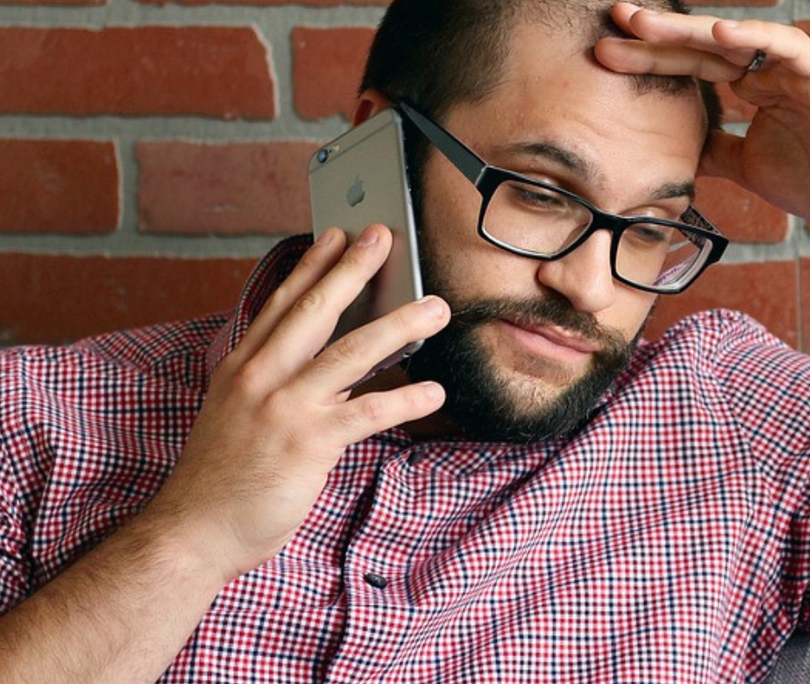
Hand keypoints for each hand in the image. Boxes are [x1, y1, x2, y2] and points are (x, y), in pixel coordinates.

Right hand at [139, 225, 448, 580]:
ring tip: (435, 306)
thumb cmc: (223, 477)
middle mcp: (260, 379)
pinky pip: (368, 414)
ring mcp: (284, 409)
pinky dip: (405, 400)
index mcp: (242, 368)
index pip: (281, 304)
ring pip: (350, 354)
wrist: (195, 531)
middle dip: (352, 270)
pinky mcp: (308, 444)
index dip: (312, 267)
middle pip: (314, 312)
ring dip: (398, 326)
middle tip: (383, 236)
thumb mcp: (241, 415)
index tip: (336, 234)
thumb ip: (283, 384)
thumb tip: (338, 362)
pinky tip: (434, 392)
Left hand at [594, 4, 809, 237]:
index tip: (605, 55)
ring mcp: (798, 67)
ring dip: (690, 30)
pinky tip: (718, 34)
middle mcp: (773, 69)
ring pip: (738, 39)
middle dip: (658, 34)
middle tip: (612, 19)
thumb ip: (717, 152)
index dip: (652, 59)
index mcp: (756, 87)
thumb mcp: (750, 167)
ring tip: (645, 23)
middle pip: (705, 45)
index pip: (694, 66)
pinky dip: (754, 38)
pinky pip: (786, 46)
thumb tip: (679, 151)